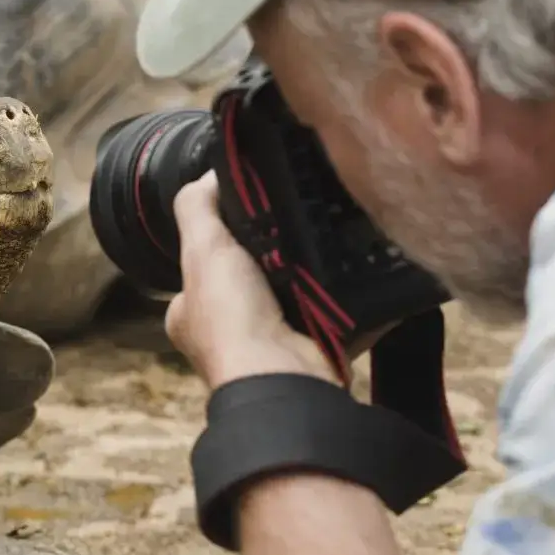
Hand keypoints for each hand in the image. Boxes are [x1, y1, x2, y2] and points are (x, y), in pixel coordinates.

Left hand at [165, 173, 336, 387]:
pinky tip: (361, 269)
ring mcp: (272, 345)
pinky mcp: (313, 350)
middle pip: (253, 278)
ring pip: (295, 294)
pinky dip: (348, 297)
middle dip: (275, 254)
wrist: (282, 379)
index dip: (223, 235)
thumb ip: (198, 208)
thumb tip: (209, 175)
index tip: (251, 210)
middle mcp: (228, 333)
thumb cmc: (232, 321)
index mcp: (192, 313)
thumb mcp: (203, 249)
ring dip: (312, 272)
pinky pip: (336, 315)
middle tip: (298, 221)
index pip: (203, 263)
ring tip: (331, 236)